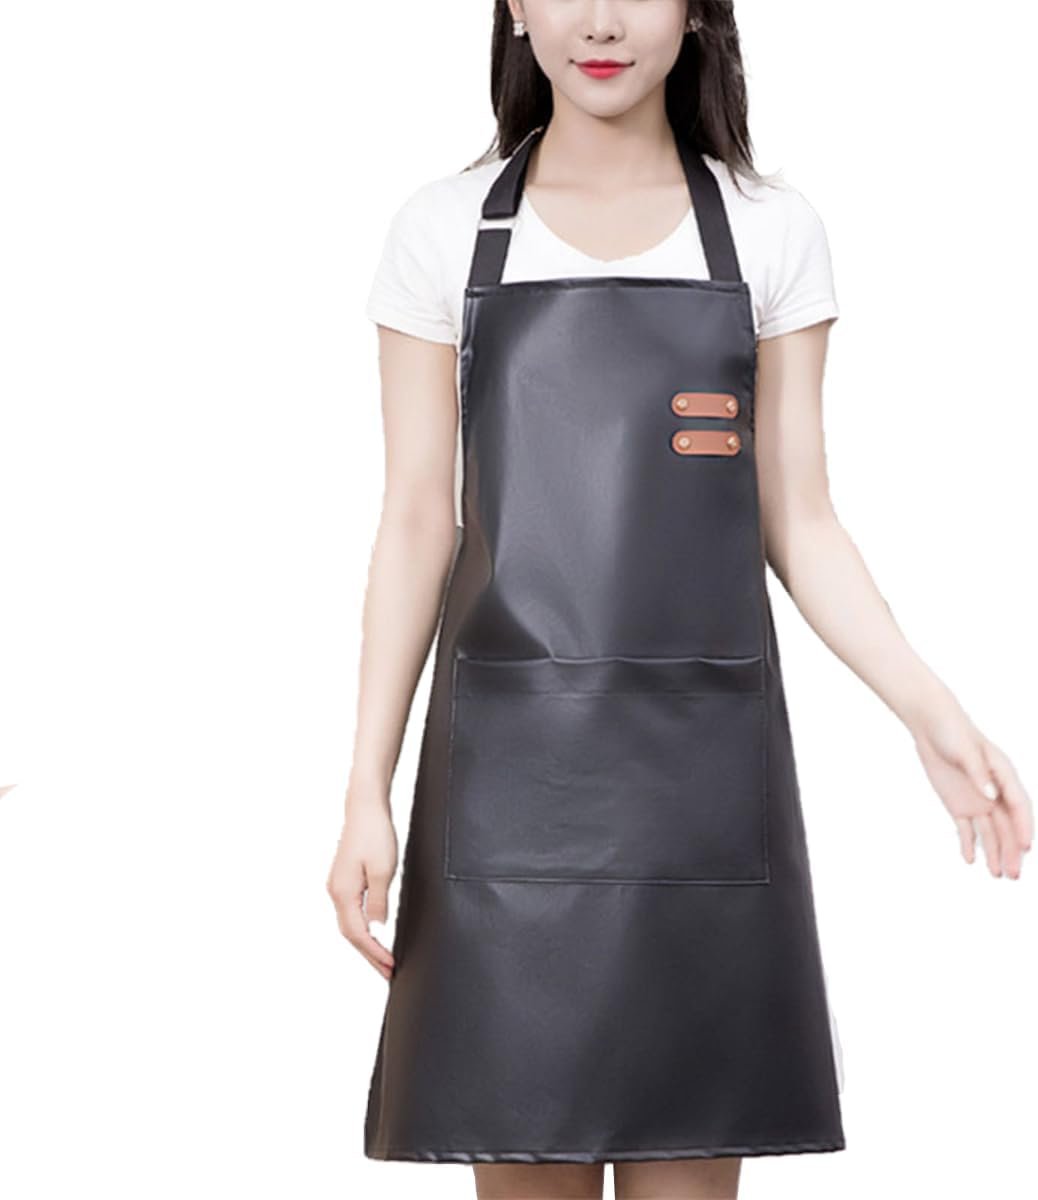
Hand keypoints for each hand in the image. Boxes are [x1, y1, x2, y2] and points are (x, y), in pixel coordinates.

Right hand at [326, 781, 397, 978]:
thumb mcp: (384, 870)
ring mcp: (338, 886)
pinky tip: (374, 932)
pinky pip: (351, 912)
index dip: (374, 953)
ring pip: (349, 924)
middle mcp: (335, 892)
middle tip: (388, 972)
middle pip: (350, 934)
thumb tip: (377, 928)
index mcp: (344, 892)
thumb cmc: (376, 834)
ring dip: (365, 943)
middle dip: (369, 955)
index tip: (390, 967)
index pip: (358, 934)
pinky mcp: (344, 879)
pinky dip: (362, 927)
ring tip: (383, 958)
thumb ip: (379, 902)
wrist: (365, 807)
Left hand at [910, 692, 1032, 877]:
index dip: (1023, 827)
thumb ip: (978, 773)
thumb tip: (991, 795)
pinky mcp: (959, 805)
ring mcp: (978, 800)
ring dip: (994, 852)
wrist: (931, 725)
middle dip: (1011, 851)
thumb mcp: (965, 750)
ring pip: (990, 832)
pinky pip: (966, 829)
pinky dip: (968, 844)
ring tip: (998, 875)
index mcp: (1003, 776)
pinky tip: (970, 860)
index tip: (1025, 848)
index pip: (1018, 807)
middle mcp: (994, 792)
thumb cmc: (953, 731)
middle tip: (1014, 875)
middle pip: (1007, 826)